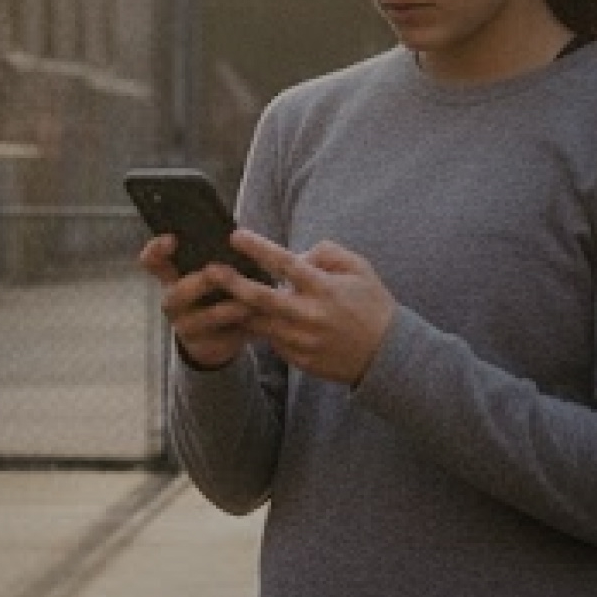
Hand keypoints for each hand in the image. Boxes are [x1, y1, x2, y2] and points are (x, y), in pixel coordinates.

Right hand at [137, 233, 255, 370]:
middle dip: (200, 282)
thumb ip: (218, 258)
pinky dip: (240, 330)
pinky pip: (221, 339)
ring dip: (226, 309)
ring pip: (203, 318)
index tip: (172, 239)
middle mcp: (174, 302)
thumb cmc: (216, 295)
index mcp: (172, 277)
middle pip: (177, 292)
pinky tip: (256, 322)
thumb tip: (239, 234)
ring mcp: (185, 326)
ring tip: (248, 304)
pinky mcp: (203, 347)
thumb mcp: (213, 275)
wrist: (218, 339)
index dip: (157, 251)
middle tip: (217, 272)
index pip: (152, 262)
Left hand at [224, 231, 394, 386]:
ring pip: (260, 323)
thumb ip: (327, 253)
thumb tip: (298, 255)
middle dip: (232, 283)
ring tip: (220, 296)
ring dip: (239, 309)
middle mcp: (309, 315)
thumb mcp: (360, 269)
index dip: (258, 248)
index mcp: (324, 288)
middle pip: (261, 298)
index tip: (236, 236)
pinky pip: (273, 341)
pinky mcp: (300, 359)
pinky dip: (263, 329)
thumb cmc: (373, 305)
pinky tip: (252, 319)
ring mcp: (303, 340)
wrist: (387, 355)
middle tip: (209, 271)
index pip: (285, 263)